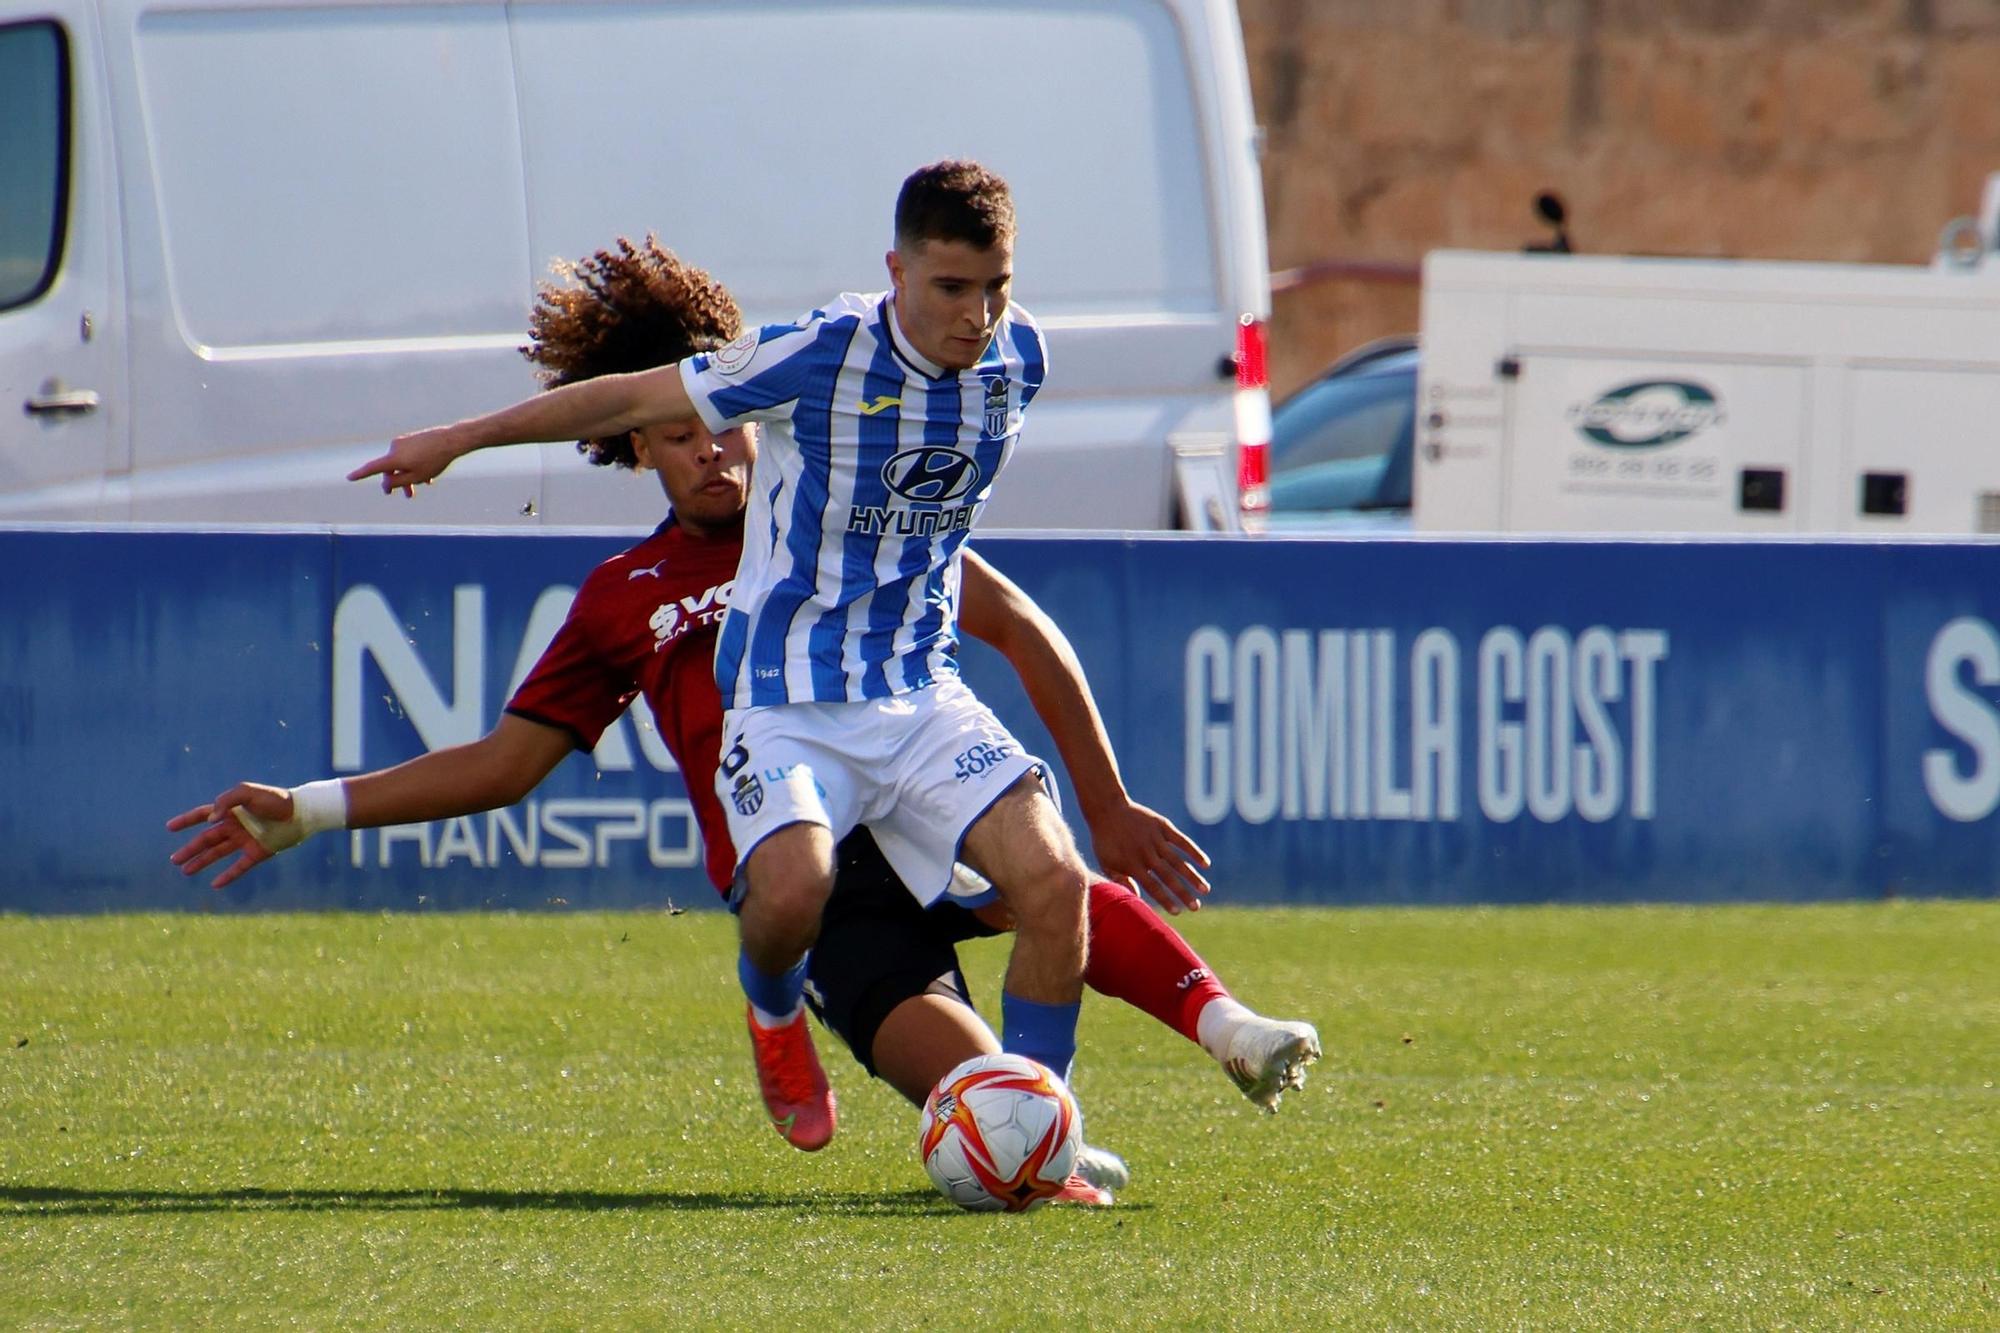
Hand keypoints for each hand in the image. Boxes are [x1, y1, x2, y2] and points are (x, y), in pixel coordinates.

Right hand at [165, 782, 299, 888]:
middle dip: (190, 849)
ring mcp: (246, 840)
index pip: (203, 815)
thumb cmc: (275, 799)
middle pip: (207, 839)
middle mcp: (236, 826)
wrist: (301, 812)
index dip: (186, 821)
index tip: (169, 827)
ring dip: (202, 862)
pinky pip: (239, 866)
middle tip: (174, 860)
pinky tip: (215, 884)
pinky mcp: (258, 852)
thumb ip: (226, 801)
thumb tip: (209, 820)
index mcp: (231, 810)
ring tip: (186, 871)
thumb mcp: (247, 792)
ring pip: (218, 853)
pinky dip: (227, 876)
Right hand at [347, 425, 467, 495]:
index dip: (361, 474)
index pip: (373, 468)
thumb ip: (398, 481)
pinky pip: (409, 456)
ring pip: (402, 462)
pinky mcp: (412, 439)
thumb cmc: (434, 460)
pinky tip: (429, 475)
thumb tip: (387, 481)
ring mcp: (403, 442)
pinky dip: (415, 465)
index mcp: (394, 458)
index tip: (349, 478)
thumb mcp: (416, 477)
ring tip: (423, 485)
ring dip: (410, 474)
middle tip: (408, 495)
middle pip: (390, 468)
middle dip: (398, 482)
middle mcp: (395, 448)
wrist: (451, 441)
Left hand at [1086, 800, 1210, 913]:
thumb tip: (1136, 898)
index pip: (1152, 886)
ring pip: (1178, 861)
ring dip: (1193, 876)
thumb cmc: (1105, 840)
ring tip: (1205, 890)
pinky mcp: (1162, 826)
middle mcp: (1146, 853)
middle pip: (1168, 877)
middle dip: (1183, 893)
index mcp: (1132, 864)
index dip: (1165, 900)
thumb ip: (1120, 881)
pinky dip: (1194, 851)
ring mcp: (1156, 839)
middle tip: (1196, 907)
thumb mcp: (1106, 862)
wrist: (1107, 809)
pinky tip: (1205, 864)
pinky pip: (1181, 840)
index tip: (1178, 912)